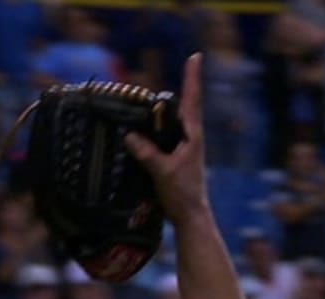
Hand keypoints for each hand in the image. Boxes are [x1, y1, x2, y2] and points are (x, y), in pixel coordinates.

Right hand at [126, 54, 206, 225]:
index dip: (192, 78)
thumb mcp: (164, 173)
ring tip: (145, 100)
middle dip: (175, 90)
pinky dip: (155, 128)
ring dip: (161, 110)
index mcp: (192, 136)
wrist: (190, 216)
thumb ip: (148, 154)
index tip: (195, 56)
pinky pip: (164, 135)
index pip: (192, 101)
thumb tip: (130, 135)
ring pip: (172, 121)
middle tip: (168, 74)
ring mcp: (184, 147)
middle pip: (181, 106)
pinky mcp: (176, 157)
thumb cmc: (182, 195)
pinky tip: (142, 128)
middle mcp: (190, 137)